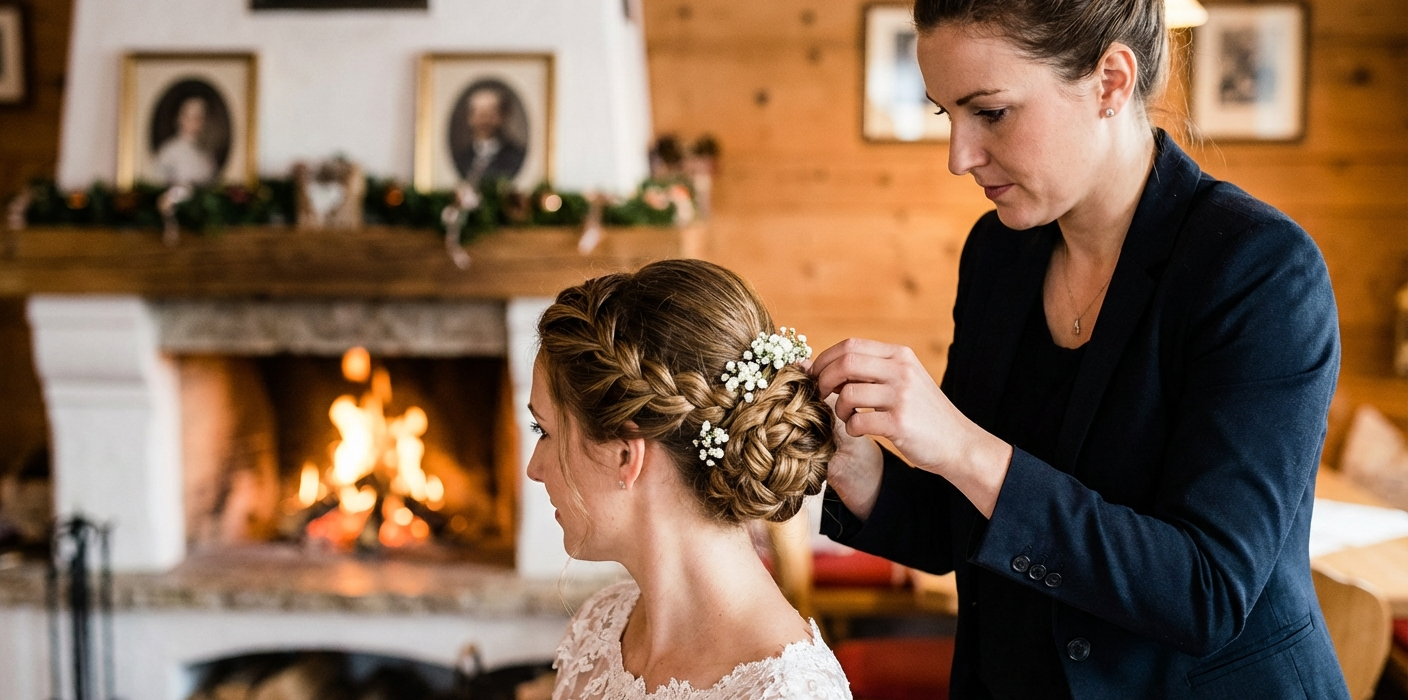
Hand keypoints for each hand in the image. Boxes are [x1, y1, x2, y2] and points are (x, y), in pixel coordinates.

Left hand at [810, 339, 1012, 517]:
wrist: (958, 442)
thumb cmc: (922, 413)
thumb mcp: (903, 380)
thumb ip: (868, 370)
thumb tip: (814, 364)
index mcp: (900, 355)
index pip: (850, 345)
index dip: (825, 360)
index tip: (815, 375)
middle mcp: (902, 371)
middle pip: (845, 363)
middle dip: (823, 380)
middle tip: (820, 395)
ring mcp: (902, 396)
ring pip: (848, 394)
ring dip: (838, 408)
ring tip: (847, 417)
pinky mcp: (900, 423)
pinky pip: (858, 422)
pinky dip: (851, 428)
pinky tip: (859, 431)